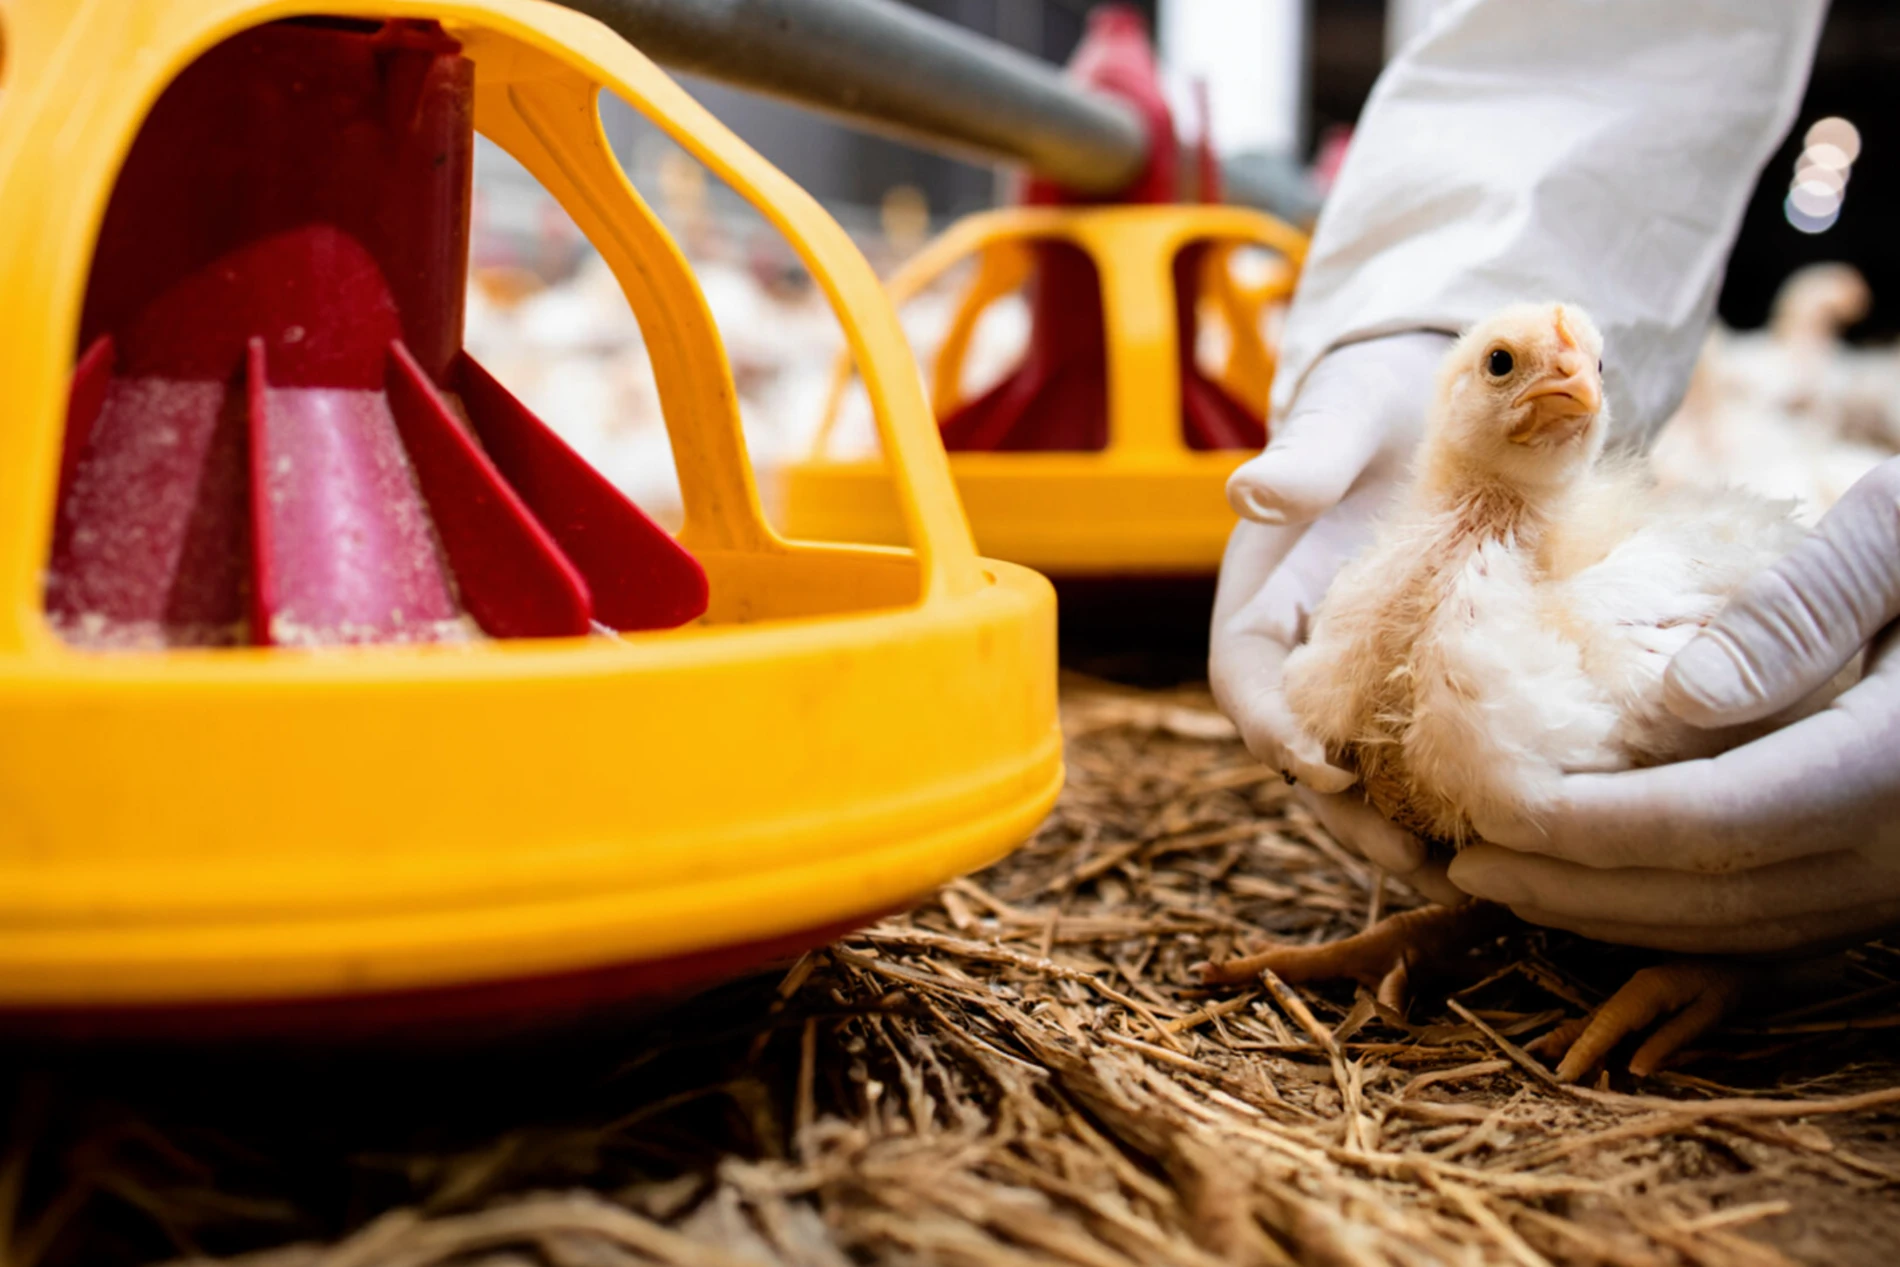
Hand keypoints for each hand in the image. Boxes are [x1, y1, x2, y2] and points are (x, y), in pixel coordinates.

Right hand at [1211, 332, 1458, 902]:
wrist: (1440, 395)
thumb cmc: (1379, 402)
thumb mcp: (1344, 418)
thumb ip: (1304, 457)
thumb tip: (1249, 494)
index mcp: (1264, 601)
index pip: (1249, 682)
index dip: (1277, 732)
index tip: (1324, 769)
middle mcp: (1307, 654)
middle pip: (1309, 754)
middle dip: (1353, 816)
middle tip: (1416, 863)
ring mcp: (1366, 676)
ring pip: (1373, 771)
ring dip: (1412, 827)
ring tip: (1476, 878)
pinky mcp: (1427, 682)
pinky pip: (1434, 752)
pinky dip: (1465, 796)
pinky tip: (1523, 831)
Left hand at [1450, 458, 1899, 952]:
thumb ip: (1802, 606)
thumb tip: (1687, 696)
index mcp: (1888, 761)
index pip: (1708, 824)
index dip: (1583, 830)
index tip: (1487, 810)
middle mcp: (1899, 847)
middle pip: (1709, 899)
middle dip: (1572, 890)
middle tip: (1464, 866)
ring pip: (1738, 933)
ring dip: (1612, 918)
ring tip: (1510, 884)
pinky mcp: (1895, 884)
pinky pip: (1776, 930)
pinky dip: (1677, 922)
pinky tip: (1603, 893)